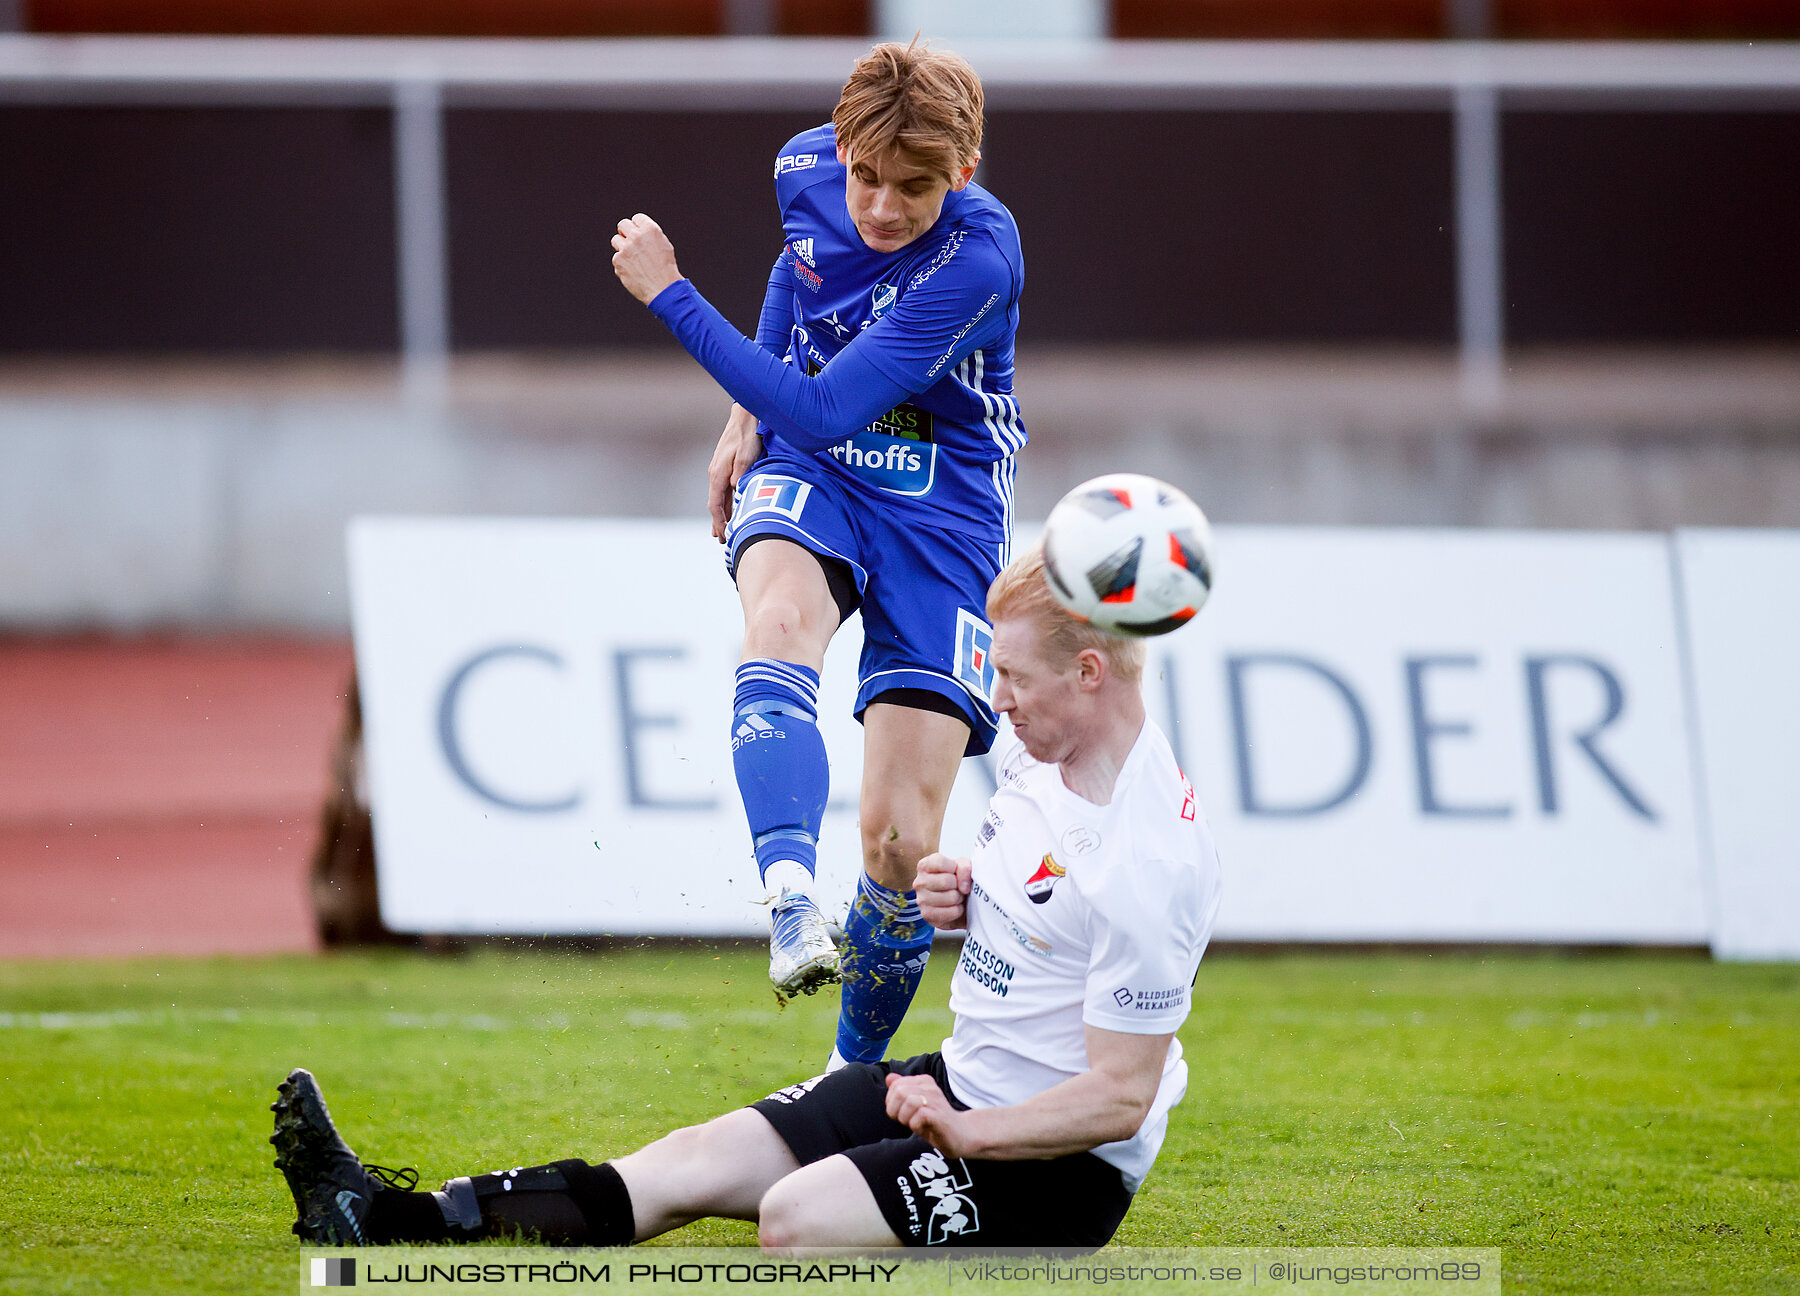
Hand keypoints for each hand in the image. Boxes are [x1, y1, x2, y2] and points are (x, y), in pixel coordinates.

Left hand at [610, 213, 681, 303]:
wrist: (663, 289)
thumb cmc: (666, 269)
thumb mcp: (664, 245)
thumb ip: (649, 235)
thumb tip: (638, 231)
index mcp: (650, 230)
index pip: (637, 218)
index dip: (637, 226)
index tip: (638, 232)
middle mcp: (636, 236)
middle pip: (622, 224)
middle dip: (625, 232)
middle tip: (629, 241)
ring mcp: (625, 249)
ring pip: (615, 240)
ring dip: (621, 247)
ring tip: (632, 258)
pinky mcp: (618, 261)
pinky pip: (616, 258)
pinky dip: (622, 264)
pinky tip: (633, 271)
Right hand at [707, 404, 763, 541]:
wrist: (745, 417)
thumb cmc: (747, 436)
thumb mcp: (747, 455)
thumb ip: (741, 474)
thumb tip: (735, 489)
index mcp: (718, 474)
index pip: (715, 504)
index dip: (718, 522)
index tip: (722, 535)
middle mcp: (716, 474)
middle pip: (715, 504)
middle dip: (718, 522)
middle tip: (721, 540)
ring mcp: (721, 470)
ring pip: (720, 497)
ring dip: (722, 514)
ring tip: (724, 530)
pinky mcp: (727, 467)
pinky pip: (725, 490)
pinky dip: (726, 502)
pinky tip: (730, 509)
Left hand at [885, 1074, 980, 1157]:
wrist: (960, 1136)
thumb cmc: (934, 1121)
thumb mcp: (914, 1106)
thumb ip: (902, 1091)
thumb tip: (889, 1077)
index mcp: (923, 1081)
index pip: (895, 1085)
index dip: (891, 1103)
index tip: (901, 1113)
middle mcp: (930, 1087)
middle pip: (899, 1091)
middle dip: (895, 1110)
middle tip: (905, 1120)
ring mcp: (936, 1100)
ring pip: (908, 1100)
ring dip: (905, 1118)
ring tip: (913, 1124)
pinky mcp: (940, 1115)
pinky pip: (919, 1115)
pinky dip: (915, 1125)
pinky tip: (922, 1128)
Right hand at [915, 852, 971, 930]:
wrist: (958, 903)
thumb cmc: (958, 880)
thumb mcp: (963, 865)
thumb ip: (964, 867)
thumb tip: (963, 887)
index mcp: (924, 865)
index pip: (940, 862)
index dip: (954, 868)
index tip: (955, 872)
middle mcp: (919, 882)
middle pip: (947, 881)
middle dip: (959, 885)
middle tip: (957, 887)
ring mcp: (921, 900)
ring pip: (952, 897)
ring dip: (959, 898)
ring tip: (955, 897)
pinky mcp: (927, 915)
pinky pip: (952, 912)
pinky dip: (958, 910)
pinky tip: (953, 907)